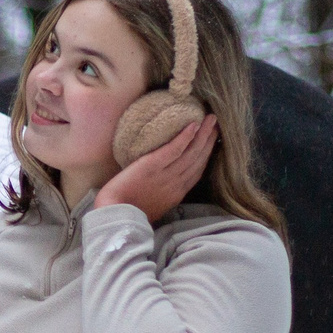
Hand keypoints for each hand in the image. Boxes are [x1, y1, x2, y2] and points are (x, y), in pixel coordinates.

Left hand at [96, 114, 218, 222]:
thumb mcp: (155, 206)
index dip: (207, 155)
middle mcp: (176, 184)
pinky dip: (185, 138)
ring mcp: (166, 175)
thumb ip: (164, 193)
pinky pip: (173, 150)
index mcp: (177, 193)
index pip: (197, 171)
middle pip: (198, 159)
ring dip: (203, 134)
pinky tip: (193, 125)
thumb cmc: (129, 211)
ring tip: (211, 119)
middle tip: (217, 124)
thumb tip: (167, 182)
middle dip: (209, 141)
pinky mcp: (152, 167)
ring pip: (191, 153)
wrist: (115, 213)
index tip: (213, 142)